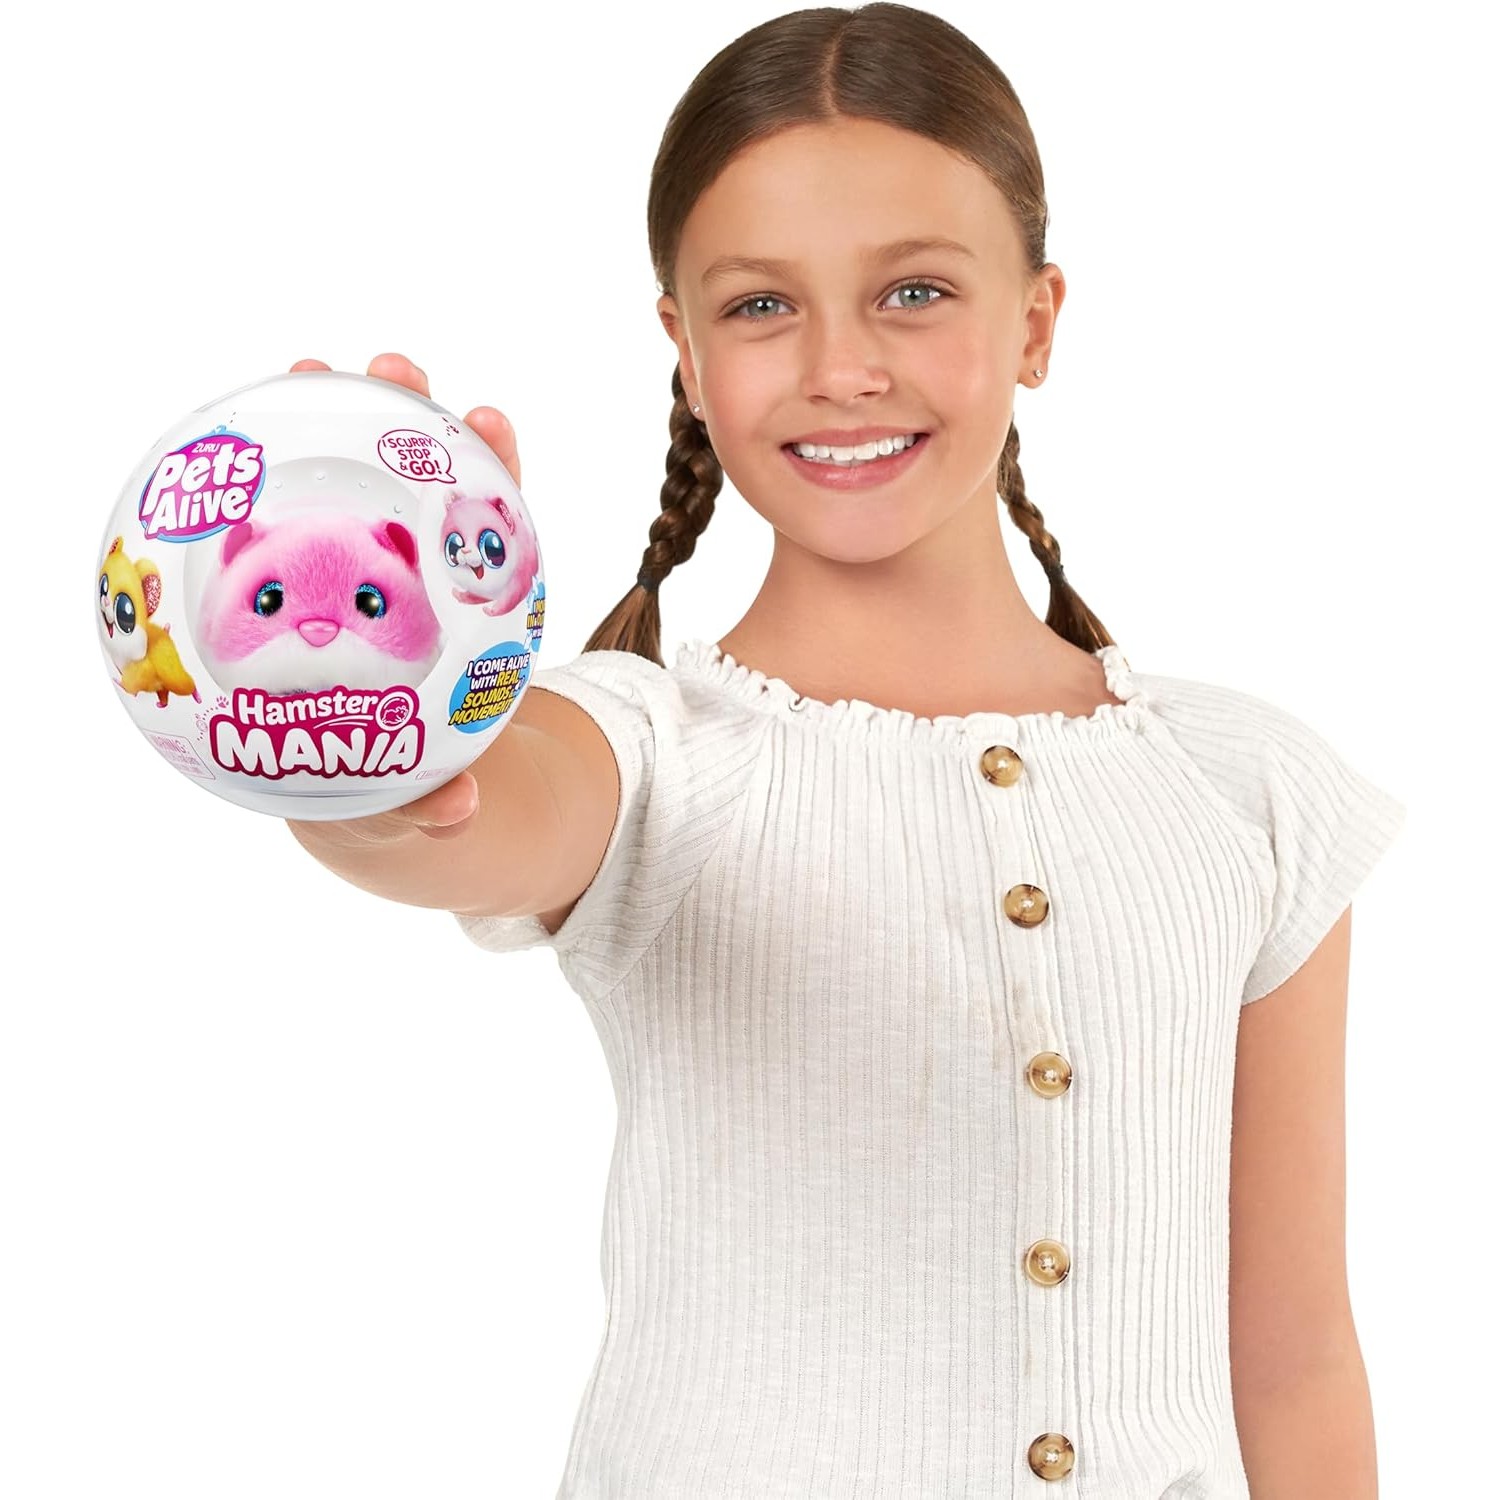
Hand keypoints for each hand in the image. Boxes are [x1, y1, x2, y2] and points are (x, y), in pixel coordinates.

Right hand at [282, 351, 520, 841]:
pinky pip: (288, 526)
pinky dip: (269, 482)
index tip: (493, 420)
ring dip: (340, 420)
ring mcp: (359, 572)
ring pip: (357, 488)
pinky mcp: (303, 581)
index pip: (490, 535)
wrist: (359, 794)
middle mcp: (419, 581)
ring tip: (312, 368)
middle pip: (428, 489)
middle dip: (418, 418)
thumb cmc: (403, 786)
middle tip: (395, 369)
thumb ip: (436, 805)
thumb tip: (458, 813)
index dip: (499, 473)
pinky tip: (232, 443)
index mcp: (468, 619)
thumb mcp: (421, 796)